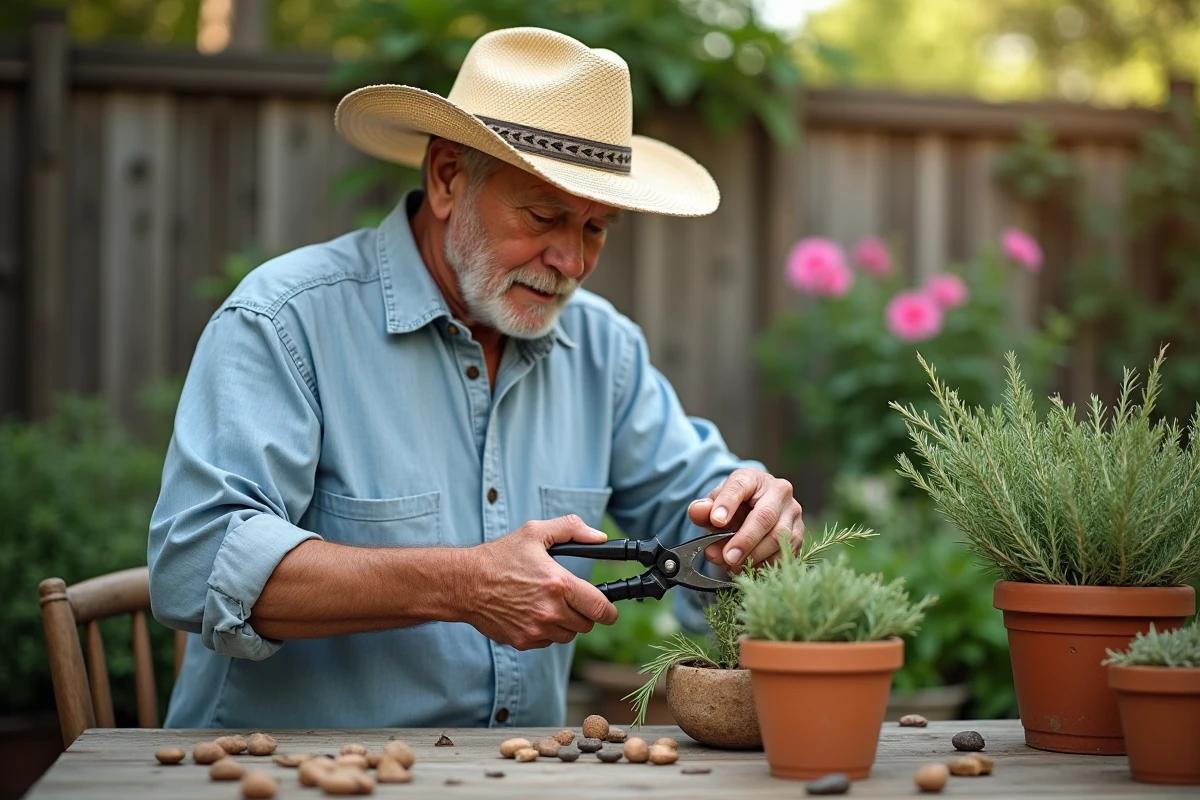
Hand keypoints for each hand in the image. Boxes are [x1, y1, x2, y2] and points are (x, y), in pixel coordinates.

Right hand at [459, 515, 618, 649]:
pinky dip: (546, 631)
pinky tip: (533, 613)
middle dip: (584, 612)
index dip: (609, 610)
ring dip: (565, 623)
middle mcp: (550, 611)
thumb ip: (571, 529)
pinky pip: (547, 642)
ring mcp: (536, 629)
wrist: (465, 583)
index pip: (600, 609)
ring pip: (568, 635)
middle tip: (570, 598)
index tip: (607, 607)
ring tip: (549, 604)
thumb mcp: (535, 532)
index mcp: (558, 584)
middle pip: (587, 624)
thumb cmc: (499, 557)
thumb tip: (599, 537)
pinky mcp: (523, 641)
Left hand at [688, 468, 803, 571]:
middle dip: (745, 540)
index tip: (716, 521)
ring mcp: (793, 512)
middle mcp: (779, 491)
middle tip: (726, 557)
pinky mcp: (799, 533)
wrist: (755, 510)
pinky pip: (787, 552)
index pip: (740, 486)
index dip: (727, 504)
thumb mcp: (715, 505)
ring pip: (780, 537)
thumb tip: (697, 511)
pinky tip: (750, 571)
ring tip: (734, 566)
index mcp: (753, 478)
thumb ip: (703, 509)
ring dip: (756, 556)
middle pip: (765, 517)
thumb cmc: (733, 507)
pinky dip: (767, 565)